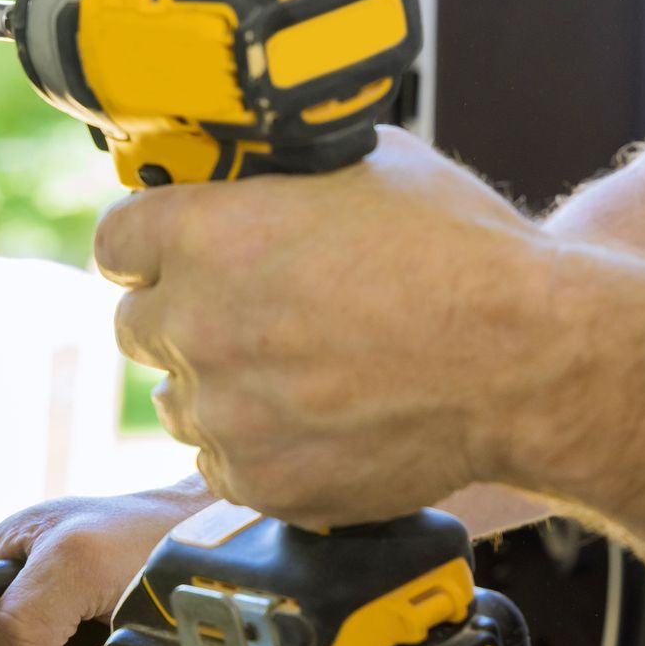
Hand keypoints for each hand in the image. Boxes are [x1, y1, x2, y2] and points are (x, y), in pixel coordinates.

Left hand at [95, 126, 578, 527]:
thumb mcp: (365, 164)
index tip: (172, 255)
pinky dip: (256, 447)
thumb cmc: (463, 254)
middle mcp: (198, 325)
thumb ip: (279, 173)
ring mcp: (225, 413)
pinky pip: (220, 463)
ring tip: (297, 372)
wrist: (528, 361)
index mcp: (207, 234)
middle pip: (136, 325)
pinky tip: (318, 420)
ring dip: (217, 386)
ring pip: (178, 402)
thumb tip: (247, 172)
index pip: (116, 242)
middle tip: (249, 315)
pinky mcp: (259, 481)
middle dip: (182, 316)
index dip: (149, 246)